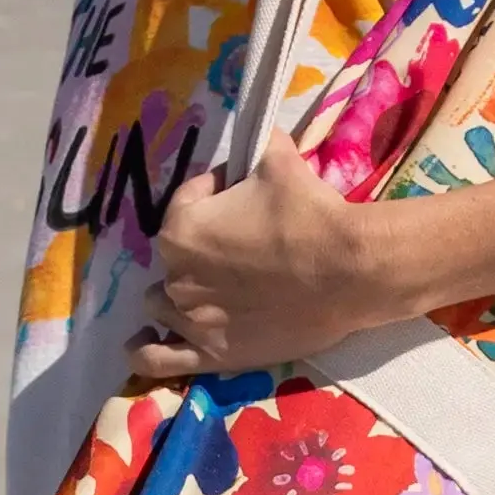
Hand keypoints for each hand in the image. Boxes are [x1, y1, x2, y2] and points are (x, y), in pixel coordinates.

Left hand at [131, 133, 399, 380]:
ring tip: (208, 291)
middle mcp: (177, 276)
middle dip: (201, 249)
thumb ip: (257, 146)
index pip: (186, 203)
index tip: (239, 195)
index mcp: (182, 229)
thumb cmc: (311, 215)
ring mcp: (192, 320)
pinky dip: (144, 350)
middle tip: (239, 247)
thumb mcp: (280, 161)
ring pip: (164, 304)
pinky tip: (142, 341)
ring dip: (180, 294)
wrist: (351, 271)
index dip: (213, 194)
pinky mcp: (212, 354)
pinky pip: (157, 359)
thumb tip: (257, 136)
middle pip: (176, 258)